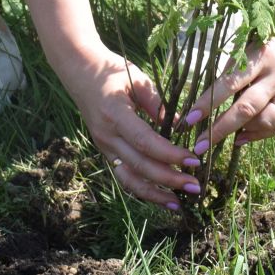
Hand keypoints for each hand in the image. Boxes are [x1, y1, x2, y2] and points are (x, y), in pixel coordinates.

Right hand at [63, 50, 203, 208]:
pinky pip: (125, 175)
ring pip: (129, 179)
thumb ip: (158, 104)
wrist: (79, 71)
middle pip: (140, 165)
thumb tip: (182, 126)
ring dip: (155, 194)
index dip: (170, 154)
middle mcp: (107, 135)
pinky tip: (161, 196)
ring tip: (178, 204)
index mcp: (115, 114)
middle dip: (169, 179)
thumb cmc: (112, 71)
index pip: (145, 141)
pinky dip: (143, 189)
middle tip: (195, 186)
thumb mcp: (137, 79)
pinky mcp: (106, 151)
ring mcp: (104, 146)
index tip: (193, 159)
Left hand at [185, 5, 274, 153]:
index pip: (228, 85)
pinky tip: (244, 137)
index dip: (207, 104)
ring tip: (226, 139)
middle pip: (246, 109)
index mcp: (261, 55)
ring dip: (242, 133)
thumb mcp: (249, 42)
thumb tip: (211, 101)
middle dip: (220, 129)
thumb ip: (234, 69)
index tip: (189, 119)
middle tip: (199, 144)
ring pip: (266, 121)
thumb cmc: (270, 30)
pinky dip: (262, 134)